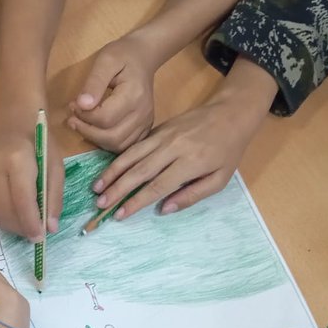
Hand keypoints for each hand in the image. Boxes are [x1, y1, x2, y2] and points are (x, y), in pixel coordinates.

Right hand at [0, 122, 62, 240]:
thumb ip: (54, 197)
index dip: (30, 223)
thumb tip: (51, 228)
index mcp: (17, 161)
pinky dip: (5, 217)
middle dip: (21, 228)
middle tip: (36, 234)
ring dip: (12, 226)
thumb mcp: (56, 166)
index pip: (21, 200)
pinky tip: (18, 214)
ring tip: (28, 226)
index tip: (40, 238)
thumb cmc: (40, 141)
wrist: (15, 121)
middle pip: (4, 211)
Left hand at [68, 31, 161, 152]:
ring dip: (95, 139)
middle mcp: (142, 114)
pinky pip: (124, 146)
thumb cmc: (122, 55)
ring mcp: (145, 123)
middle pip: (111, 137)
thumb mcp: (105, 61)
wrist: (143, 57)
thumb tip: (81, 105)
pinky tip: (96, 131)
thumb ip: (93, 83)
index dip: (84, 116)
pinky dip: (107, 143)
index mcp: (134, 95)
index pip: (104, 118)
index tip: (73, 105)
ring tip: (82, 125)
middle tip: (72, 119)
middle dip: (86, 131)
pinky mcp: (144, 129)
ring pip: (117, 146)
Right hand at [92, 57, 274, 218]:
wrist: (231, 113)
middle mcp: (173, 148)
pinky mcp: (158, 129)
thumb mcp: (219, 179)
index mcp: (190, 163)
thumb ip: (192, 195)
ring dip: (112, 172)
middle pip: (139, 171)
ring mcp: (163, 136)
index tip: (120, 214)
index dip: (136, 201)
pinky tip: (109, 170)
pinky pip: (135, 146)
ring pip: (132, 155)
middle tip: (100, 203)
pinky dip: (119, 158)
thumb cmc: (228, 150)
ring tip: (97, 187)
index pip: (157, 185)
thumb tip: (164, 209)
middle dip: (117, 188)